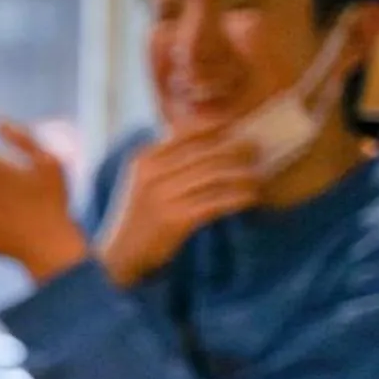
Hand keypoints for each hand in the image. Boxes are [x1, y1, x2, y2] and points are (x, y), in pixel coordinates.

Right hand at [95, 131, 257, 285]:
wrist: (121, 254)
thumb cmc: (142, 214)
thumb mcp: (146, 179)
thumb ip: (170, 158)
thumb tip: (209, 133)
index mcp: (145, 159)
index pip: (187, 133)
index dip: (216, 126)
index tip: (237, 125)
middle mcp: (151, 173)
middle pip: (205, 152)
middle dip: (235, 149)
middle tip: (256, 150)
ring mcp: (161, 196)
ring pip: (213, 175)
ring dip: (241, 174)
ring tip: (257, 177)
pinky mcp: (174, 219)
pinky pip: (215, 202)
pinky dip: (237, 198)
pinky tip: (251, 198)